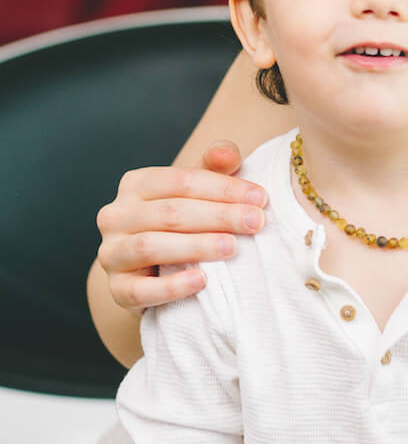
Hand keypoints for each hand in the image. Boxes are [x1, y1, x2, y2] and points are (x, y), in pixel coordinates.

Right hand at [95, 141, 266, 314]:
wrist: (151, 271)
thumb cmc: (183, 222)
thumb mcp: (199, 191)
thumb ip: (215, 168)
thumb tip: (227, 153)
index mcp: (136, 185)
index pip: (181, 180)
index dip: (224, 188)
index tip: (261, 198)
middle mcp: (116, 215)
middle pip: (170, 212)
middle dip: (219, 216)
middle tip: (256, 222)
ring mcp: (112, 253)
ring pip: (150, 246)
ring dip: (196, 246)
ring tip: (232, 247)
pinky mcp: (117, 289)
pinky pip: (139, 290)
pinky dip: (171, 287)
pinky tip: (202, 281)